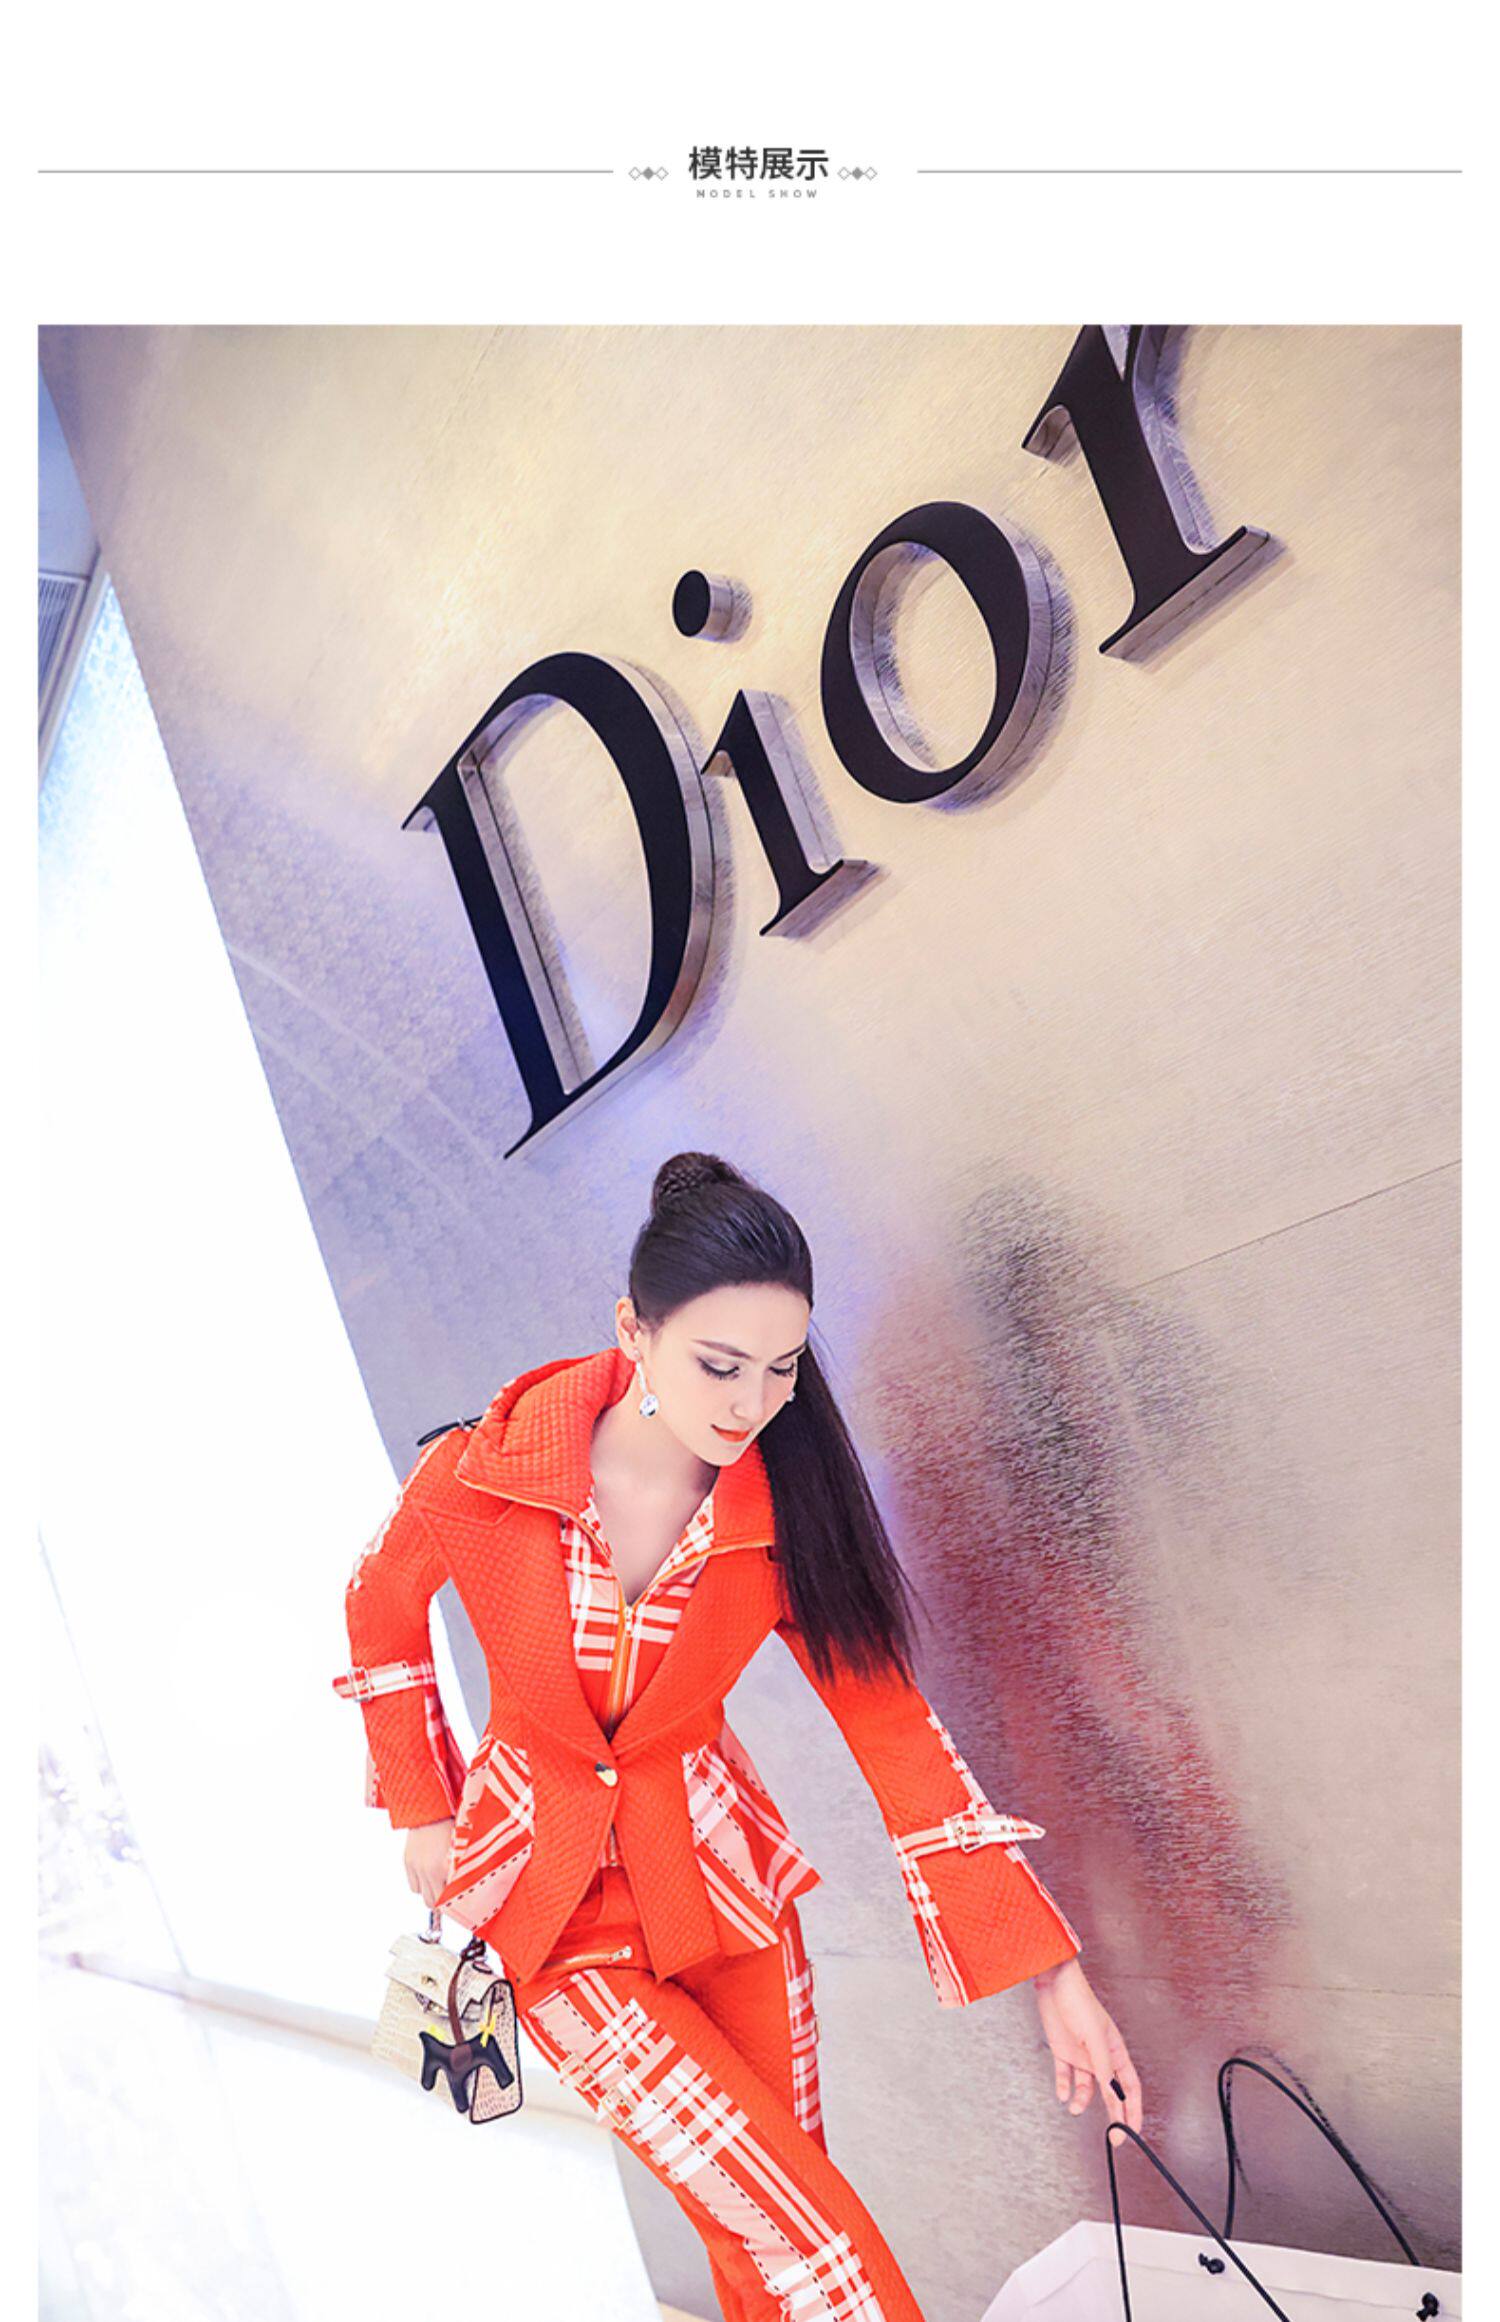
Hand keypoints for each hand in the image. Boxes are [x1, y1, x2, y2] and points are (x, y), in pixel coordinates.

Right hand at [402, 1817, 455, 1909]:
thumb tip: (466, 1886)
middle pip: (432, 1903)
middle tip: (448, 1897)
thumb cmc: (451, 1824)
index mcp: (445, 1867)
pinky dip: (420, 1884)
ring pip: (421, 1895)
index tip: (457, 1904)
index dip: (452, 1905)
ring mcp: (416, 1867)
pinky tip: (428, 1874)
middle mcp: (429, 1870)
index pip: (446, 1900)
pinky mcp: (408, 1862)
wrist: (430, 1808)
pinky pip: (413, 1884)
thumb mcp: (462, 1848)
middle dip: (440, 1902)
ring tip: (439, 1883)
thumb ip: (462, 1869)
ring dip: (429, 1892)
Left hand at [1032, 1957, 1142, 2133]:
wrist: (1053, 1982)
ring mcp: (1081, 2054)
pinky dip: (1064, 2087)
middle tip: (1113, 2138)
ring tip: (1074, 2108)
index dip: (1133, 2109)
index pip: (1129, 2087)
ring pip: (1086, 2087)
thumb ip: (1103, 2068)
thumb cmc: (1079, 2003)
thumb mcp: (1094, 2038)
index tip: (1134, 2130)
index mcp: (1115, 2050)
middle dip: (1113, 2115)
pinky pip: (1065, 2076)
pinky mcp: (1063, 2051)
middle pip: (1110, 2092)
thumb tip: (1112, 2095)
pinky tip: (1062, 2094)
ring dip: (1081, 2100)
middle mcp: (1100, 2056)